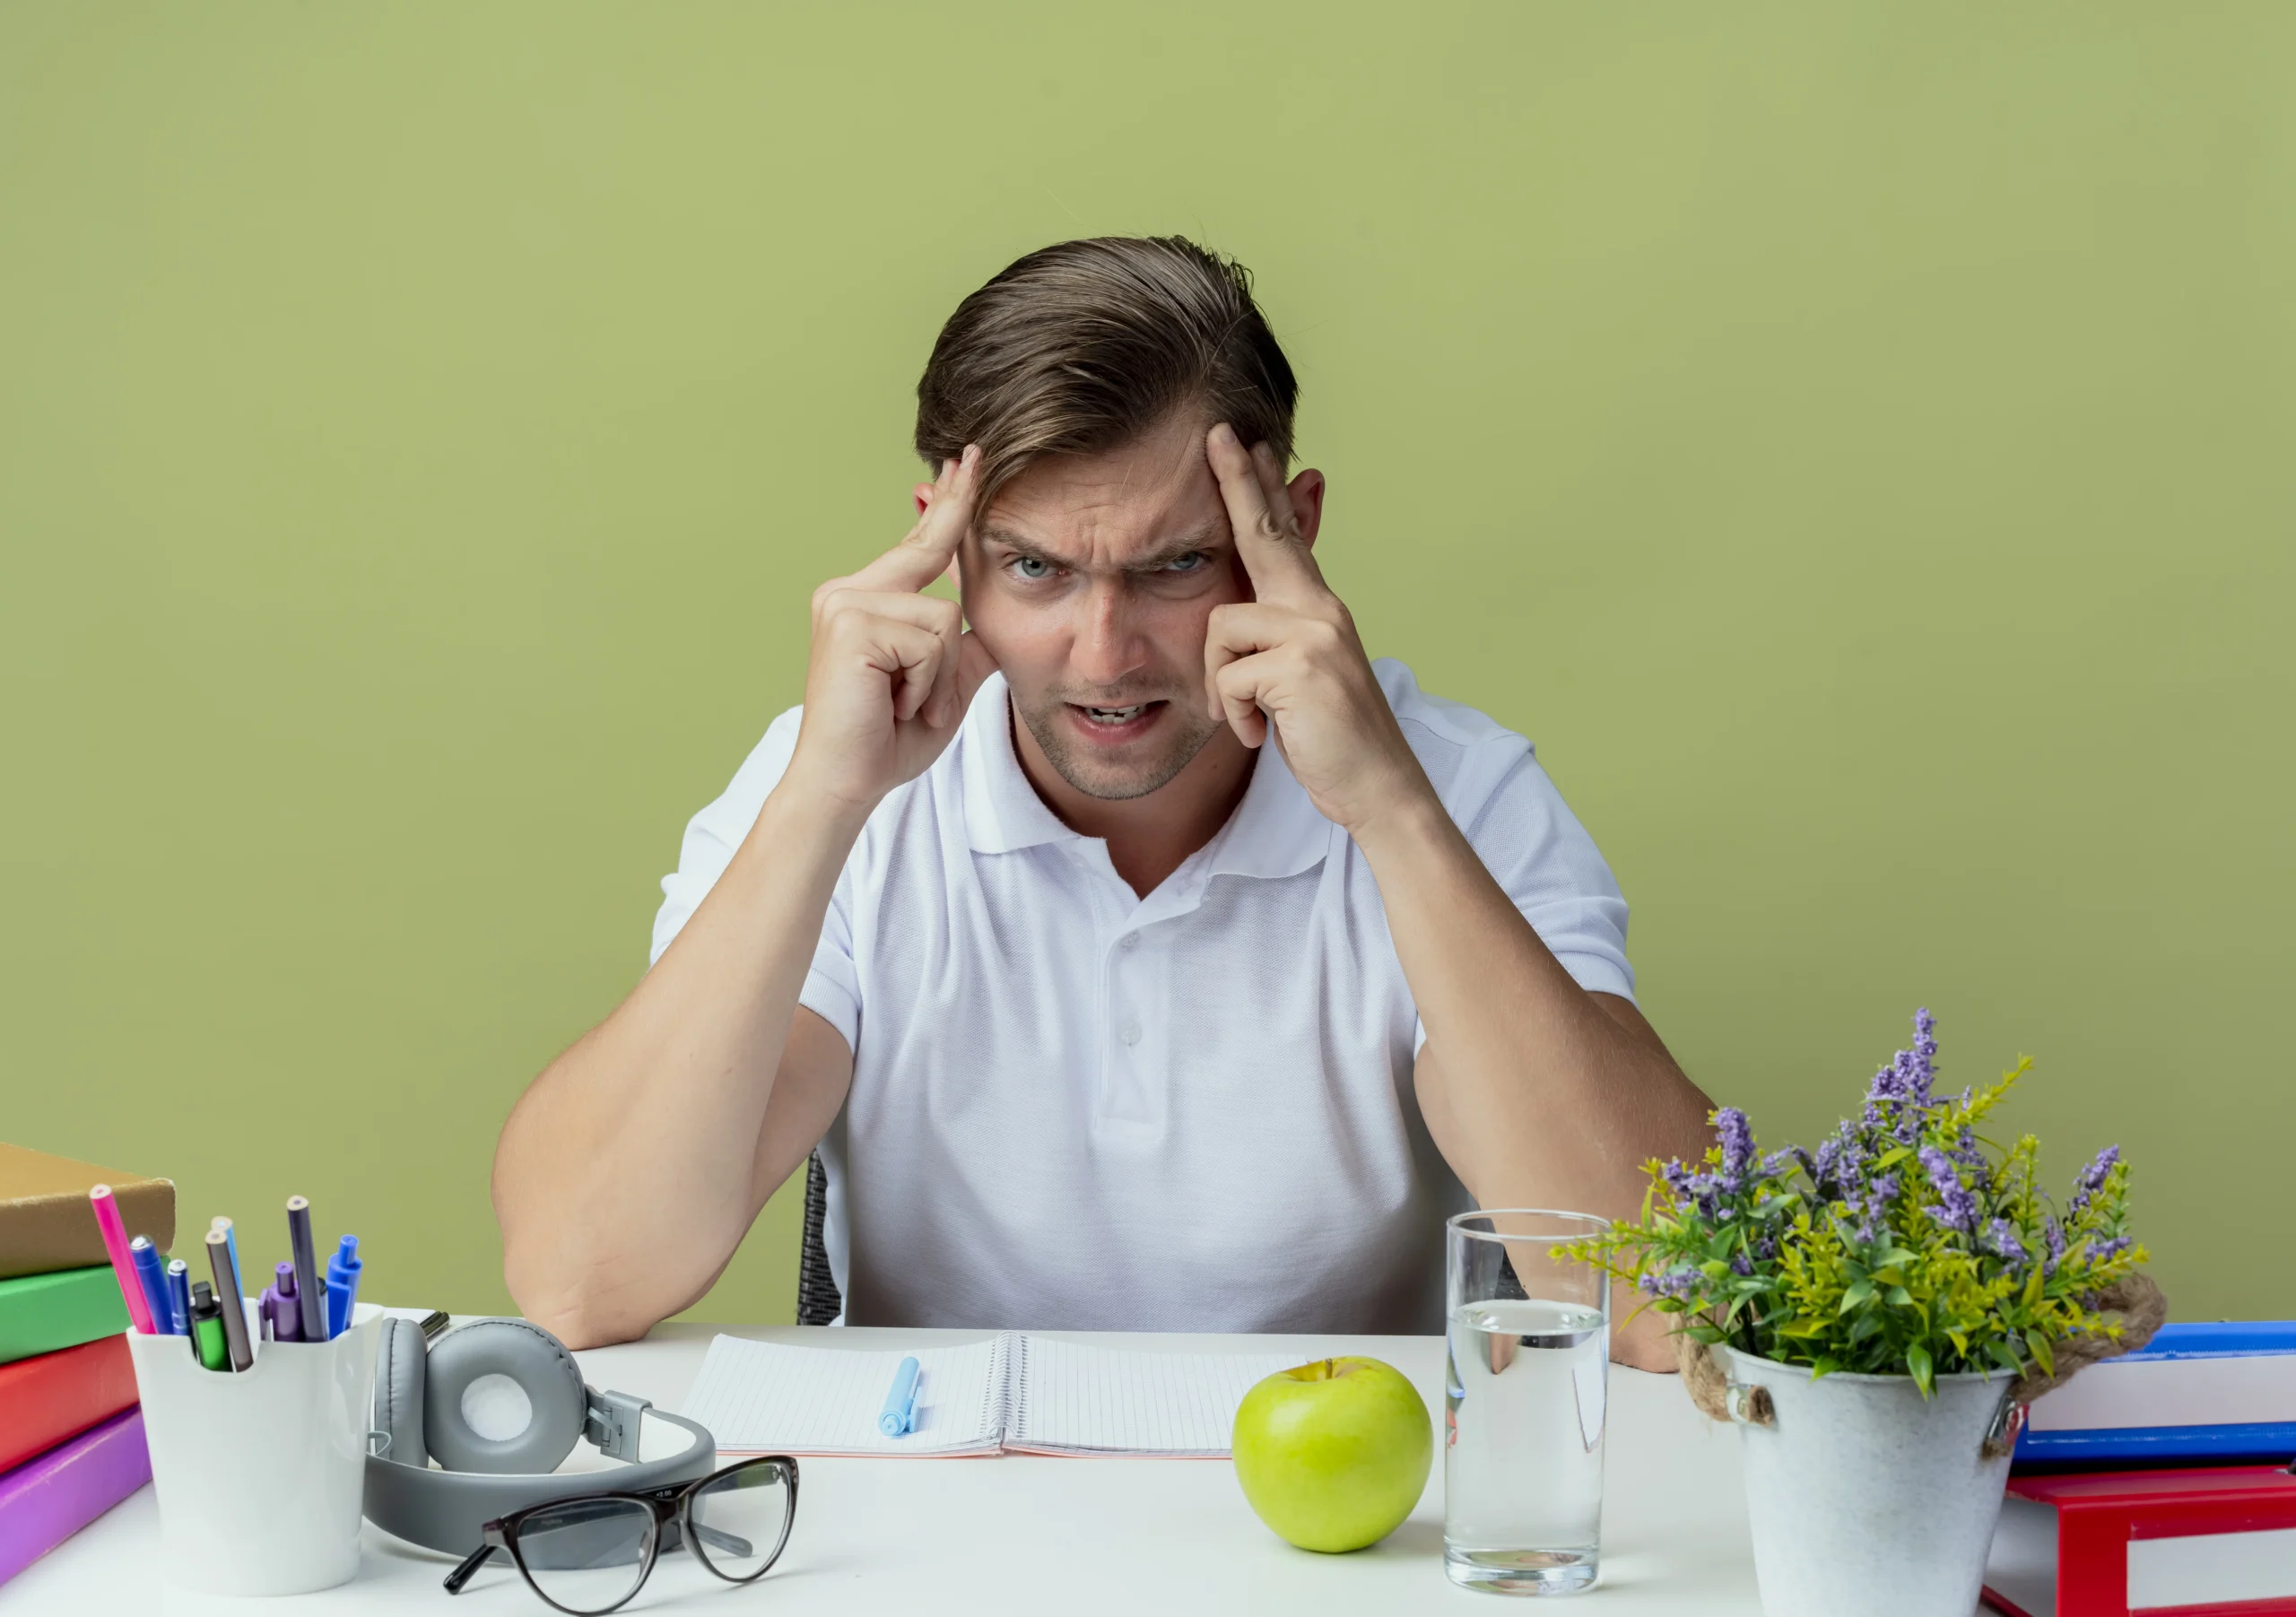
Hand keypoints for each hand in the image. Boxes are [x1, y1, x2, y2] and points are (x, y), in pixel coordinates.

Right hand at [784, 446, 999, 814]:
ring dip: (937, 677)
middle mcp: (848, 591)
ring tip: (900, 704)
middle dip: (944, 625)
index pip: (920, 545)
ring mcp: (846, 603)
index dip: (947, 505)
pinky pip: (931, 642)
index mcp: (865, 599)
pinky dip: (926, 684)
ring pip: (945, 619)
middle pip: (937, 567)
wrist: (845, 782)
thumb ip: (967, 645)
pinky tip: (892, 704)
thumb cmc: (886, 739)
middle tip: (934, 637)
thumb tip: (994, 608)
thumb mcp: (944, 685)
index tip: (965, 460)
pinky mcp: (853, 625)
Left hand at [1202, 424, 1435, 836]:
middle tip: (1216, 433)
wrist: (1378, 789)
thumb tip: (1235, 620)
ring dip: (1222, 687)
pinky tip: (1263, 736)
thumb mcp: (1297, 682)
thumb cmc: (1330, 742)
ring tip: (1252, 719)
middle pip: (1263, 535)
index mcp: (1318, 609)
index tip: (1246, 444)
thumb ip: (1274, 643)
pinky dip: (1237, 717)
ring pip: (1222, 629)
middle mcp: (1322, 608)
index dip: (1263, 491)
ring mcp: (1316, 633)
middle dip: (1238, 482)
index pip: (1283, 538)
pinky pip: (1229, 678)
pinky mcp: (1301, 666)